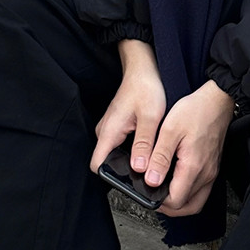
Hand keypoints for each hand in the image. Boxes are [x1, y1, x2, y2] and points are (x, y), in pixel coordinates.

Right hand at [91, 39, 166, 183]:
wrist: (143, 67)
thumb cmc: (145, 87)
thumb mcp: (151, 117)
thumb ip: (144, 144)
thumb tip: (139, 169)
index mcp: (109, 132)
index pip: (98, 166)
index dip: (112, 177)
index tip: (131, 182)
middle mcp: (105, 133)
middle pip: (108, 163)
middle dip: (125, 171)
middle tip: (148, 172)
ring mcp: (111, 130)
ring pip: (116, 155)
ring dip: (131, 160)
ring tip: (150, 158)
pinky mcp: (118, 127)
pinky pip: (121, 146)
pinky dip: (134, 150)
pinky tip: (148, 147)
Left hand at [145, 77, 232, 217]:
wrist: (218, 100)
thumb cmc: (196, 110)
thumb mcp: (170, 130)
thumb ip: (159, 157)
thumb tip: (151, 181)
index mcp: (193, 167)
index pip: (175, 201)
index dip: (158, 201)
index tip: (146, 192)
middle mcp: (206, 174)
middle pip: (188, 208)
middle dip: (168, 208)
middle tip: (153, 198)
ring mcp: (211, 172)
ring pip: (196, 201)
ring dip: (179, 203)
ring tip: (162, 194)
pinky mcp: (212, 167)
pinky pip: (201, 190)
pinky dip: (188, 194)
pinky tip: (176, 183)